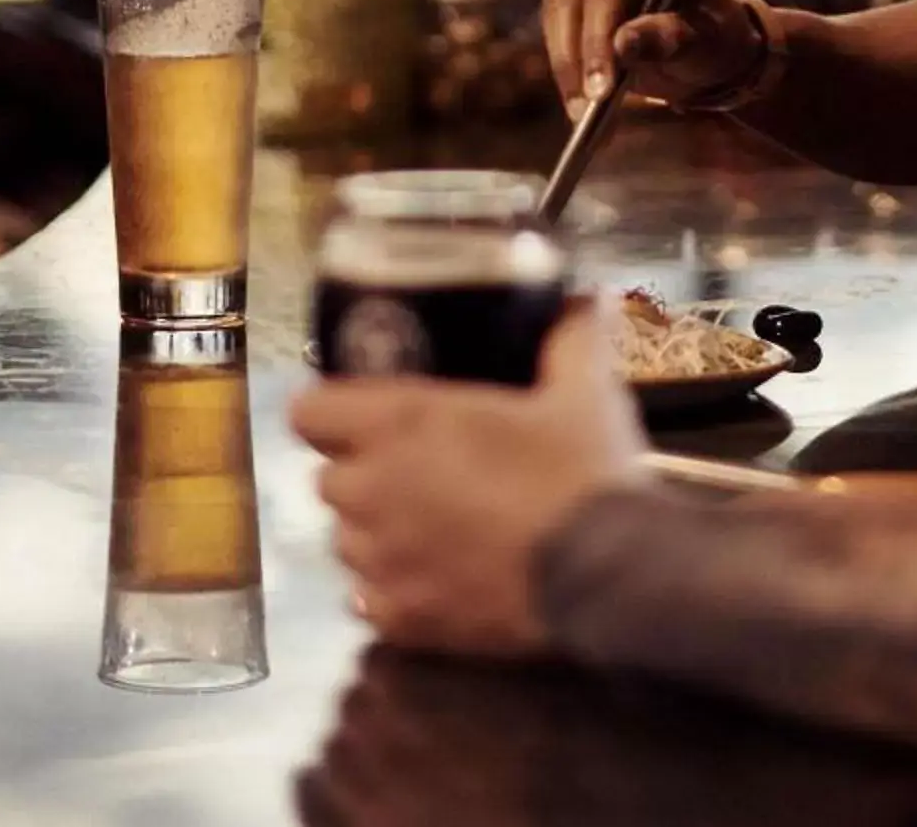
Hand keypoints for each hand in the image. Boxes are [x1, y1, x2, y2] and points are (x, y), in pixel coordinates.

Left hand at [291, 303, 646, 656]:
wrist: (608, 573)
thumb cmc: (583, 471)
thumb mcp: (585, 389)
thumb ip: (571, 336)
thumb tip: (584, 298)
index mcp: (403, 424)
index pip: (308, 411)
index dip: (332, 409)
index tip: (365, 411)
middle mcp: (374, 491)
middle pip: (326, 478)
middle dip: (362, 471)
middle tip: (416, 465)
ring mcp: (382, 562)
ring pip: (345, 541)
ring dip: (376, 529)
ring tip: (431, 524)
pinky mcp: (402, 618)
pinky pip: (369, 599)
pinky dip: (392, 588)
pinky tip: (435, 576)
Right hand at [543, 0, 767, 115]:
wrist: (706, 40)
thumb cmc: (713, 33)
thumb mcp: (706, 40)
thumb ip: (669, 38)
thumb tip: (622, 44)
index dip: (598, 39)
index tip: (600, 90)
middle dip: (575, 59)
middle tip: (584, 111)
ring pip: (557, 16)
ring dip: (566, 68)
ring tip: (582, 115)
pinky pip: (556, 30)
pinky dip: (566, 68)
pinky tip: (579, 101)